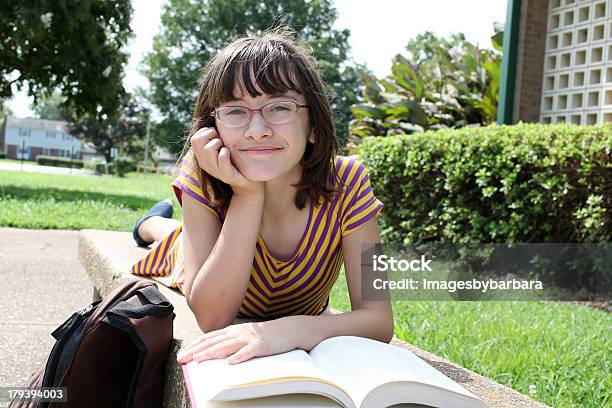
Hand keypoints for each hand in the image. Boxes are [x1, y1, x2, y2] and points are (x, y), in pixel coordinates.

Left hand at [176, 320, 297, 364]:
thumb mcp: (244, 335)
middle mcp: (238, 333)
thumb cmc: (265, 335)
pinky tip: (230, 363)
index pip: (209, 337)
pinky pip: (248, 352)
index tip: (183, 353)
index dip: (195, 345)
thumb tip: (213, 351)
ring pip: (227, 346)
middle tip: (183, 358)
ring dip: (212, 353)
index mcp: (233, 331)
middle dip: (197, 350)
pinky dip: (238, 357)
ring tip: (199, 360)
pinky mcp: (260, 345)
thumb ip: (230, 341)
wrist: (287, 330)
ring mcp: (249, 338)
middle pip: (214, 342)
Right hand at [190, 127, 263, 194]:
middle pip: (198, 141)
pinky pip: (222, 156)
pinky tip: (229, 154)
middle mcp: (204, 164)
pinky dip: (226, 152)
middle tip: (221, 140)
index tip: (216, 136)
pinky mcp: (225, 175)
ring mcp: (214, 170)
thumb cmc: (234, 160)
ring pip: (208, 148)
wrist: (246, 181)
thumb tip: (213, 113)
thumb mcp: (221, 147)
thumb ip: (214, 135)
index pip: (195, 138)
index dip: (207, 132)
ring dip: (219, 143)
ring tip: (225, 148)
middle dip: (212, 135)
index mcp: (201, 157)